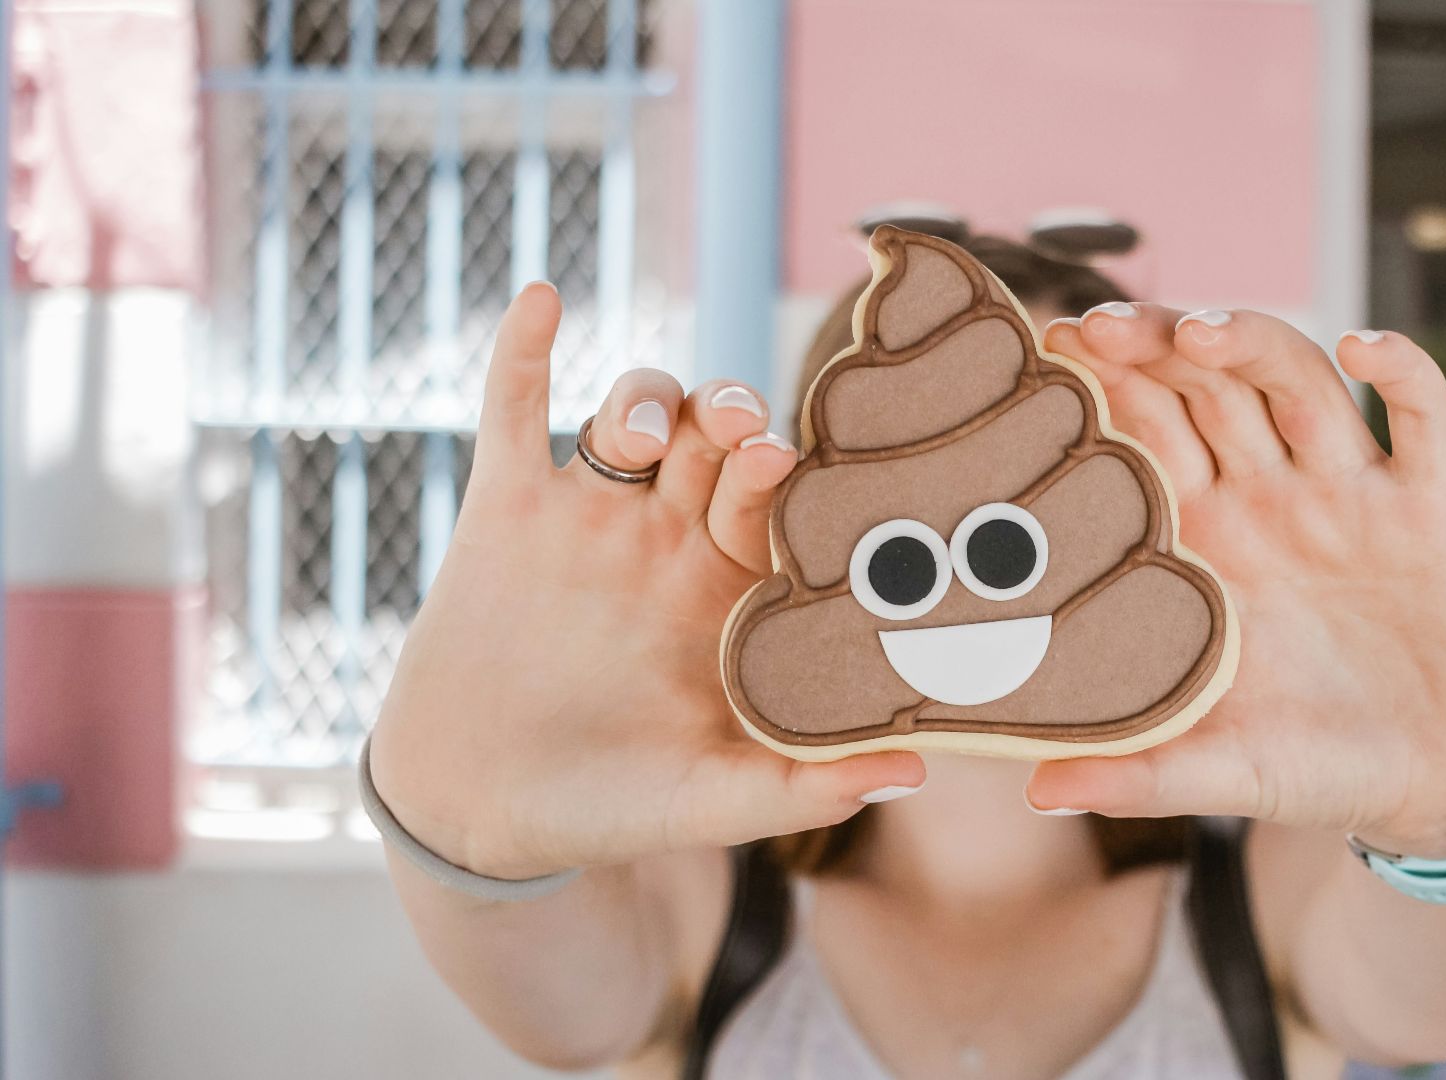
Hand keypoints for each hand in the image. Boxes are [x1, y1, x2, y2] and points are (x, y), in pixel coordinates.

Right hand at [370, 284, 924, 879]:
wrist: (480, 812)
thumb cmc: (611, 809)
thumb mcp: (709, 802)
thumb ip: (800, 786)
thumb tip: (914, 771)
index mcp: (730, 590)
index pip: (779, 504)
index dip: (793, 478)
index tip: (797, 468)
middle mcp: (668, 538)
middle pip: (715, 441)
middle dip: (733, 419)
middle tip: (741, 436)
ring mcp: (589, 517)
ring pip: (632, 412)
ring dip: (644, 400)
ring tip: (634, 438)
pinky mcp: (507, 508)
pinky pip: (515, 409)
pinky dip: (524, 351)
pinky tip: (543, 299)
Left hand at [1026, 307, 1445, 858]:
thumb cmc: (1324, 771)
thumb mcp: (1226, 771)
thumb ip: (1139, 774)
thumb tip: (1037, 791)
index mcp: (1210, 542)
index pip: (1146, 436)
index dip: (1105, 388)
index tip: (1049, 352)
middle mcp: (1275, 499)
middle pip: (1208, 388)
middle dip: (1157, 347)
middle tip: (1102, 326)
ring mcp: (1356, 494)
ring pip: (1299, 381)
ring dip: (1254, 342)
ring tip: (1202, 331)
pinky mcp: (1439, 506)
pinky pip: (1427, 415)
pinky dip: (1403, 370)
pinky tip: (1366, 348)